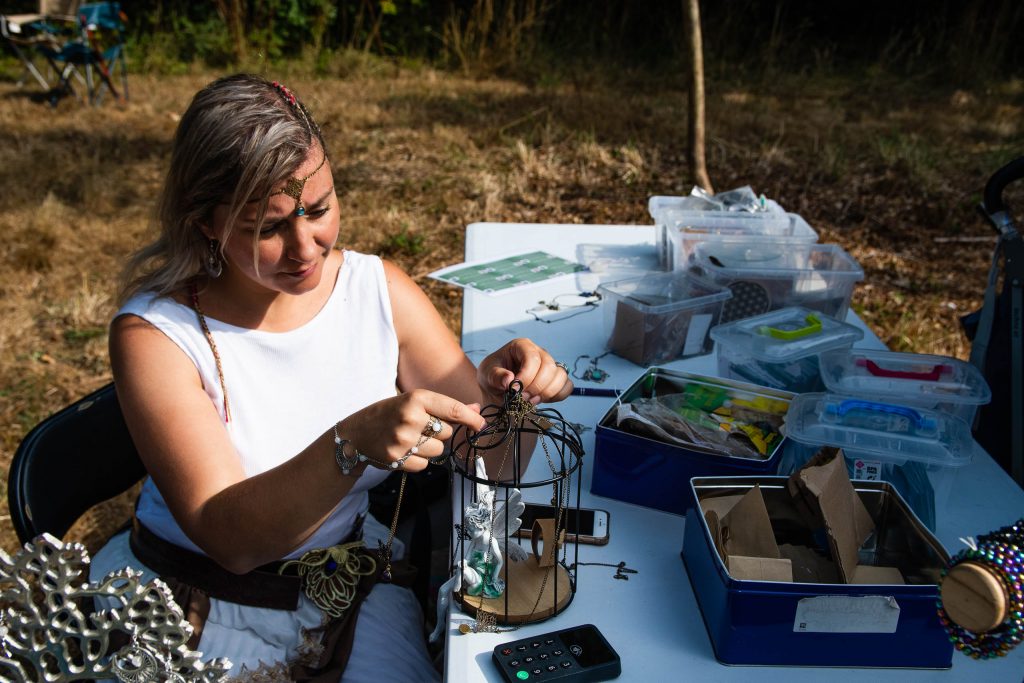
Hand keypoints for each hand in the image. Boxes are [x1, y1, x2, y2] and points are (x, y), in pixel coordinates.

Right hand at [336, 389, 484, 471]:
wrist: (353, 435)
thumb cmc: (387, 414)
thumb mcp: (412, 402)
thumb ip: (444, 406)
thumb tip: (476, 409)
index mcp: (415, 398)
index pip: (453, 410)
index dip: (472, 418)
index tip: (481, 424)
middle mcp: (410, 418)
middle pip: (447, 432)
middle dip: (439, 432)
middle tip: (419, 428)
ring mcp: (403, 440)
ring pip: (438, 451)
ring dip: (429, 448)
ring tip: (410, 440)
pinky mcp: (397, 459)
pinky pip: (425, 464)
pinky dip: (418, 460)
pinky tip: (403, 451)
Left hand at [477, 338, 572, 404]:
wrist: (497, 389)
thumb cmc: (492, 376)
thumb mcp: (487, 374)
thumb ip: (496, 376)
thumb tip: (509, 380)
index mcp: (522, 346)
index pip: (532, 357)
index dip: (526, 376)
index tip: (515, 390)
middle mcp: (539, 353)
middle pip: (549, 367)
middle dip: (536, 386)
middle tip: (522, 398)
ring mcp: (550, 366)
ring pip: (561, 376)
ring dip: (547, 392)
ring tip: (530, 401)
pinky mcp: (556, 380)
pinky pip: (567, 386)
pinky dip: (557, 396)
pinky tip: (541, 400)